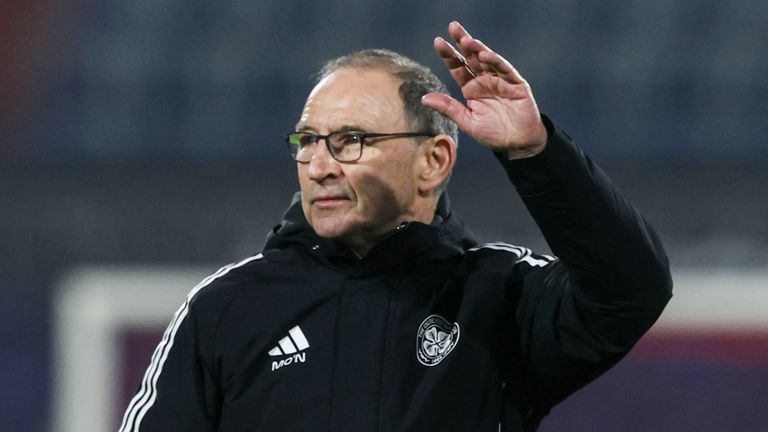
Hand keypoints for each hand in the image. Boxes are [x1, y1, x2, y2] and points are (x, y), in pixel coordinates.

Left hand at [421, 21, 546, 158]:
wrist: (518, 144)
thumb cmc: (493, 134)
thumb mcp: (467, 122)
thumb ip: (448, 108)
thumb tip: (424, 98)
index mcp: (471, 89)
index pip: (457, 68)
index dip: (448, 55)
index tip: (438, 42)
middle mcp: (485, 81)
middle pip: (471, 58)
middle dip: (462, 42)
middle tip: (453, 27)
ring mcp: (501, 80)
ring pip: (488, 60)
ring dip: (478, 49)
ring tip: (466, 40)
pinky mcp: (516, 84)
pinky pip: (505, 70)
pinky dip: (496, 61)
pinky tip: (485, 54)